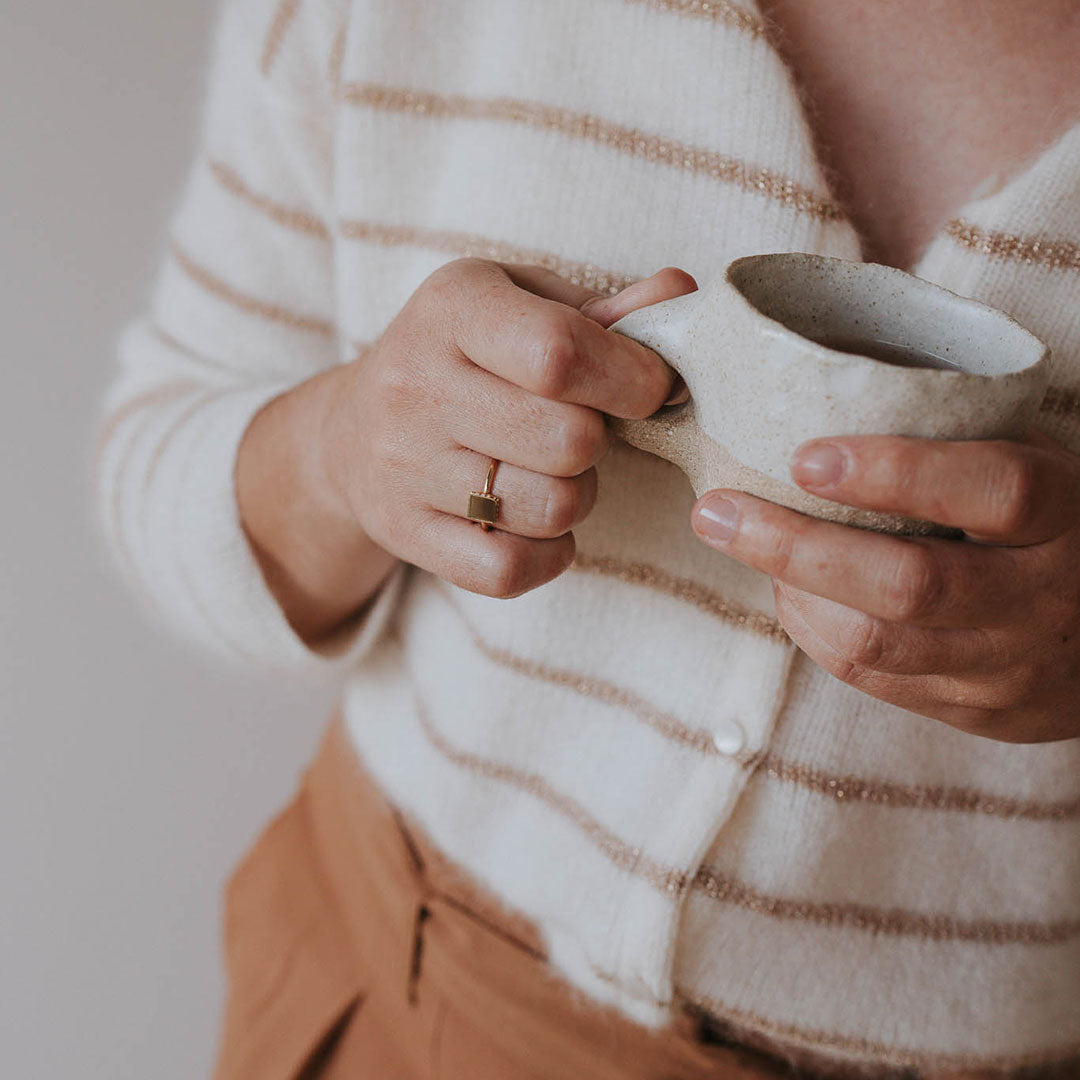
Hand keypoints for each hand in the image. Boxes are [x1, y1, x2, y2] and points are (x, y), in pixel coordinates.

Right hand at [322, 259, 696, 599]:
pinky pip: (509, 569)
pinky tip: (534, 522)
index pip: (560, 354)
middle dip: (597, 442)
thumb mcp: (522, 304)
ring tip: (550, 472)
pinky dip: (546, 554)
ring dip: (576, 497)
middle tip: (578, 431)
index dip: (631, 379)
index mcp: (452, 307)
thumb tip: (680, 296)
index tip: (646, 387)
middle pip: (568, 441)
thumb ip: (604, 311)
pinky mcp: (402, 533)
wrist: (351, 432)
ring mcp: (402, 466)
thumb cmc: (462, 357)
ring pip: (550, 509)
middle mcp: (416, 384)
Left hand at [689, 432, 1079, 742]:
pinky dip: (813, 628)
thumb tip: (816, 398)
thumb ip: (956, 448)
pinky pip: (872, 678)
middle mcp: (1043, 599)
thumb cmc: (1052, 527)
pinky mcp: (978, 713)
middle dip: (794, 547)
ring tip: (739, 540)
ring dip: (790, 589)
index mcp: (1067, 516)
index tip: (807, 456)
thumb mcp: (1033, 468)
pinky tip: (789, 590)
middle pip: (907, 584)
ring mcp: (1009, 667)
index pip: (993, 490)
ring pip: (874, 643)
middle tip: (715, 512)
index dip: (896, 472)